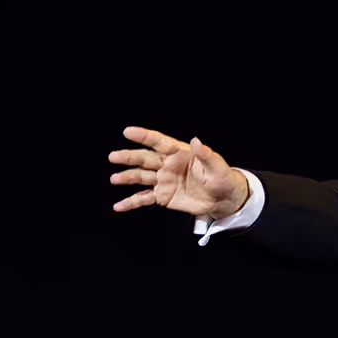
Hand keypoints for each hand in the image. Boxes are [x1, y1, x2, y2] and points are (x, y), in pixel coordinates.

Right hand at [108, 126, 249, 218]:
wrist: (224, 199)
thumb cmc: (222, 178)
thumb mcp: (217, 166)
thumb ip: (206, 154)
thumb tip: (196, 141)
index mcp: (179, 153)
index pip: (158, 142)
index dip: (143, 136)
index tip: (128, 132)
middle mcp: (167, 165)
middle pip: (144, 159)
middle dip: (129, 157)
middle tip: (114, 156)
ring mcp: (163, 181)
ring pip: (141, 177)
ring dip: (127, 177)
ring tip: (114, 179)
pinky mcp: (162, 196)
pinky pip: (144, 199)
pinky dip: (131, 202)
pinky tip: (119, 206)